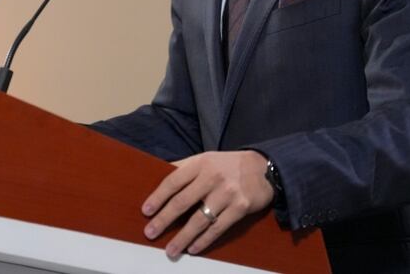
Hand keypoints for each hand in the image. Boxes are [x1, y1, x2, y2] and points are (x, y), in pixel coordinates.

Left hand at [142, 150, 273, 257]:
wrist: (263, 168)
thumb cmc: (227, 165)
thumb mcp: (205, 159)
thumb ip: (184, 168)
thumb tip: (158, 175)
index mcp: (200, 163)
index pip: (173, 181)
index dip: (158, 197)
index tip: (146, 211)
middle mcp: (212, 177)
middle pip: (182, 202)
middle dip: (164, 220)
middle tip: (150, 233)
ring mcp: (227, 193)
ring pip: (199, 220)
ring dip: (183, 237)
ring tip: (170, 249)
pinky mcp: (240, 208)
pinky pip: (218, 228)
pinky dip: (204, 240)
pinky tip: (193, 248)